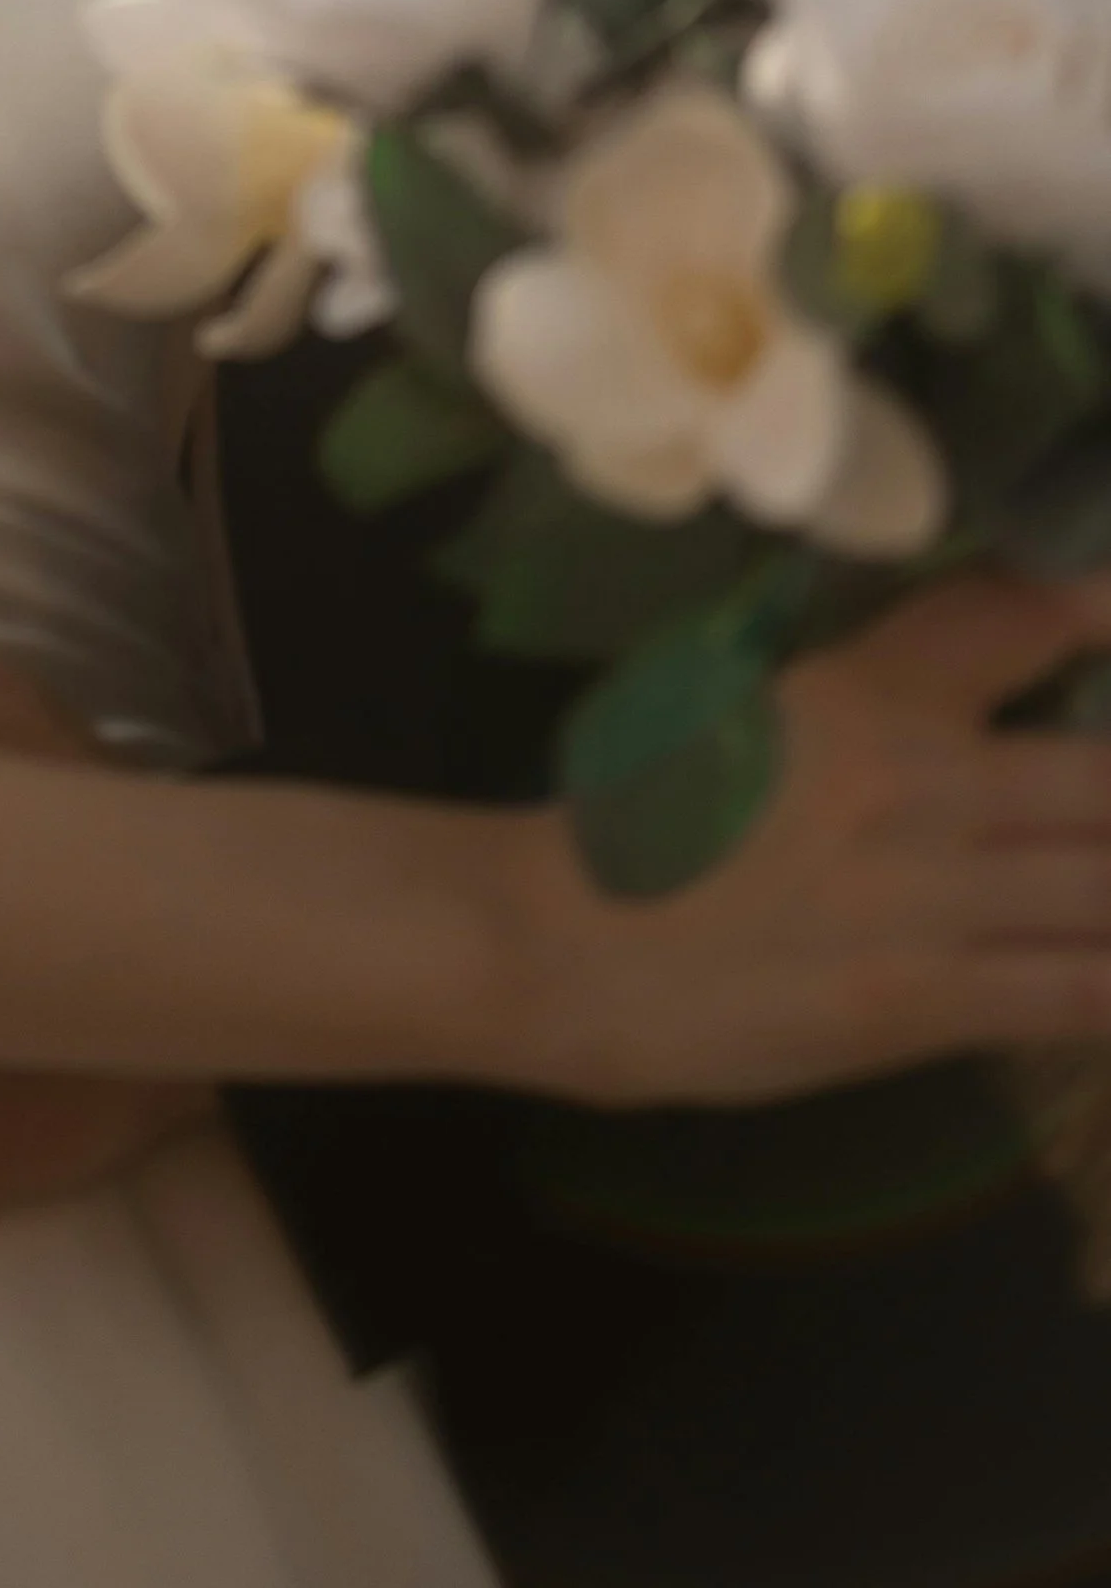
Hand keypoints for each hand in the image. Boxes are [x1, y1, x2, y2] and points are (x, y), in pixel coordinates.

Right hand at [551, 569, 1110, 1106]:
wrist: (555, 941)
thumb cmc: (644, 820)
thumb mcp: (753, 709)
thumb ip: (870, 696)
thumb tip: (975, 695)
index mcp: (864, 691)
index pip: (1016, 617)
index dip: (1100, 607)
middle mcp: (916, 779)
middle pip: (1107, 776)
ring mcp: (928, 895)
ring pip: (1110, 885)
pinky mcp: (921, 1003)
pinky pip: (1077, 993)